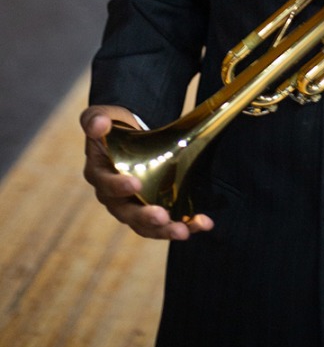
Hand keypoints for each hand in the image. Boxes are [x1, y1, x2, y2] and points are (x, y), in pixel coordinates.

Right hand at [80, 106, 213, 240]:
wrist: (130, 132)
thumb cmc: (114, 126)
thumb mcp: (102, 116)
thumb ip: (96, 120)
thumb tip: (98, 125)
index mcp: (100, 175)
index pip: (107, 185)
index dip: (119, 186)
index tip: (135, 184)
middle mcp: (115, 198)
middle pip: (128, 213)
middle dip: (145, 217)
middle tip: (161, 217)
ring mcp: (134, 206)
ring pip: (146, 225)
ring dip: (165, 230)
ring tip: (184, 230)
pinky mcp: (154, 208)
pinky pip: (167, 222)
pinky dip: (187, 224)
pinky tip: (204, 223)